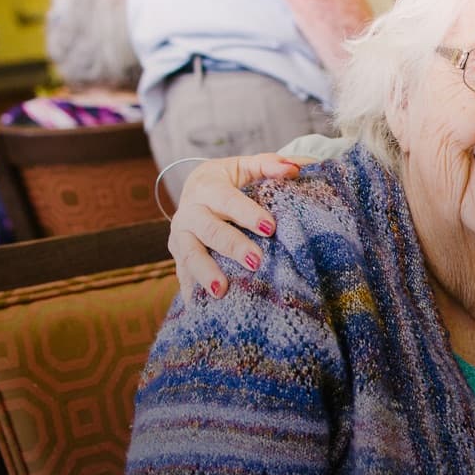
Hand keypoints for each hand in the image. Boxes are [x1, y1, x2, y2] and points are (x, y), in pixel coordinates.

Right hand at [167, 153, 304, 294]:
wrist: (196, 190)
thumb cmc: (231, 180)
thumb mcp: (247, 167)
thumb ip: (270, 165)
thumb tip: (295, 168)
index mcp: (207, 187)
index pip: (227, 200)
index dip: (247, 213)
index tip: (270, 227)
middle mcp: (189, 212)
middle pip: (208, 230)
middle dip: (232, 246)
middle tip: (256, 261)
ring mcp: (180, 237)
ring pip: (189, 255)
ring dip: (205, 273)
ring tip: (222, 291)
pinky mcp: (178, 258)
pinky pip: (183, 276)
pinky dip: (192, 292)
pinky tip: (202, 308)